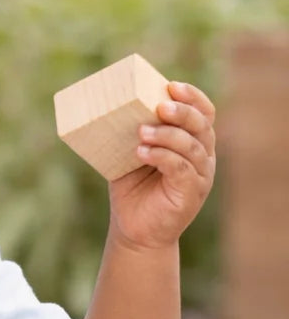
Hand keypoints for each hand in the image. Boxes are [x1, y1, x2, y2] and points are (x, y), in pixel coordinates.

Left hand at [108, 82, 215, 251]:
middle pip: (202, 125)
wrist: (136, 232)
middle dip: (182, 112)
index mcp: (194, 141)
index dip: (192, 97)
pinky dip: (162, 157)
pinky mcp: (192, 192)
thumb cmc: (134, 190)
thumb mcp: (133, 155)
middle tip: (159, 106)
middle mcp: (203, 156)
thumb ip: (136, 132)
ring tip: (142, 132)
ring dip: (167, 135)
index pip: (204, 112)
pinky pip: (182, 168)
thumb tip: (114, 103)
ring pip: (191, 146)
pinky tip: (143, 152)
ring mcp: (201, 175)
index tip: (171, 86)